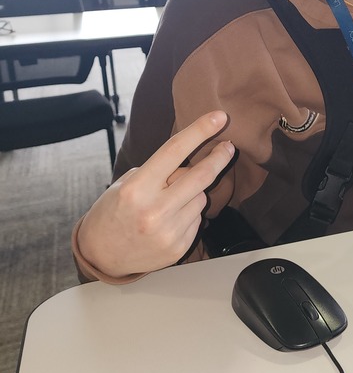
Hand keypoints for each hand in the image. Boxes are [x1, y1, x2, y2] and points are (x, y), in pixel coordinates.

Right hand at [78, 111, 235, 279]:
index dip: (200, 130)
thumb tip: (194, 162)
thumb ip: (160, 172)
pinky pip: (197, 219)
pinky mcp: (179, 247)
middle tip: (228, 146)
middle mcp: (155, 210)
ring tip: (170, 202)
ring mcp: (169, 231)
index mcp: (137, 188)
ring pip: (201, 198)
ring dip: (194, 193)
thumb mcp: (128, 184)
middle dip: (219, 157)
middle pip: (201, 176)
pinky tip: (170, 220)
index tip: (219, 117)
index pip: (174, 151)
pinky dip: (189, 214)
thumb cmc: (114, 211)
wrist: (102, 255)